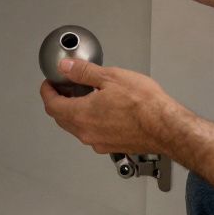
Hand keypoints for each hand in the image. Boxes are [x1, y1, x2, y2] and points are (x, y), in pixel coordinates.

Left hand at [39, 57, 181, 155]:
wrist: (166, 127)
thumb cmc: (144, 104)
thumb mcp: (110, 77)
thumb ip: (83, 72)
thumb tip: (66, 68)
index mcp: (81, 115)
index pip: (51, 105)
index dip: (47, 91)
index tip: (49, 83)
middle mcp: (86, 133)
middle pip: (61, 118)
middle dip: (59, 101)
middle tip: (64, 87)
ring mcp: (99, 142)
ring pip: (77, 127)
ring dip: (75, 111)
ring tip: (85, 95)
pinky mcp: (112, 146)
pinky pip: (92, 133)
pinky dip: (89, 120)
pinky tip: (102, 109)